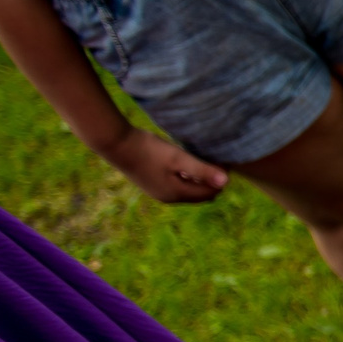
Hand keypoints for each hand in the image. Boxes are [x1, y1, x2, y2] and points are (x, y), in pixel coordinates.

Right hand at [102, 128, 227, 202]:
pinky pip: (178, 184)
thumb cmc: (149, 150)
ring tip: (204, 158)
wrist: (116, 144)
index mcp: (176, 194)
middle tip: (217, 159)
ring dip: (200, 178)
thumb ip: (202, 170)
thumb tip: (226, 182)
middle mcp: (168, 197)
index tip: (225, 160)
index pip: (210, 193)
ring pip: (189, 189)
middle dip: (212, 180)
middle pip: (201, 194)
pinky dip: (188, 176)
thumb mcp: (178, 159)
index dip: (221, 179)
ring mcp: (159, 191)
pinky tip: (187, 160)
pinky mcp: (152, 183)